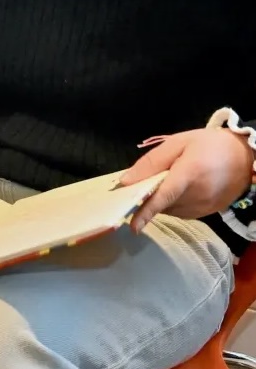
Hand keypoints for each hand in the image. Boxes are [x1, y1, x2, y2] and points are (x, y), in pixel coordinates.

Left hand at [119, 128, 252, 231]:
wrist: (247, 156)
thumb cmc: (210, 145)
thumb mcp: (178, 143)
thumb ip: (151, 162)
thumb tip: (125, 181)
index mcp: (189, 174)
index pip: (163, 196)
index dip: (146, 212)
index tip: (132, 225)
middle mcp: (197, 195)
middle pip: (161, 203)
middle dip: (150, 195)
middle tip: (154, 178)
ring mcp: (203, 207)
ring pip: (169, 210)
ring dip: (163, 200)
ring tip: (174, 180)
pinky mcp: (207, 214)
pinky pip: (180, 212)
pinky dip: (174, 204)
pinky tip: (183, 189)